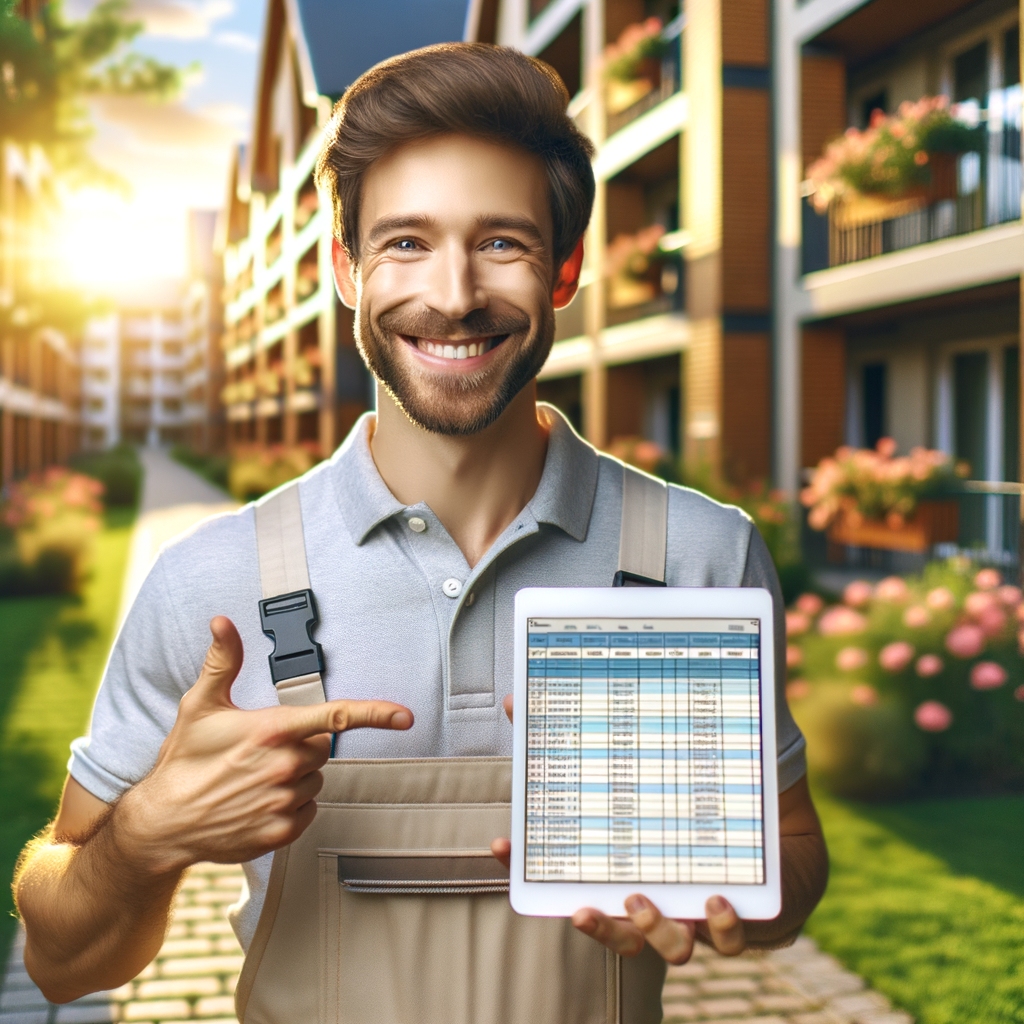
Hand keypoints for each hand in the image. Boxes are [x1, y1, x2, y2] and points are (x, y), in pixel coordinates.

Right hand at [115, 616, 412, 873]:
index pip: (335, 717)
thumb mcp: (200, 705)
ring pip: (315, 779)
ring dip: (295, 776)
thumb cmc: (183, 761)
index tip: (403, 715)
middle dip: (302, 744)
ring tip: (255, 778)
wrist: (162, 823)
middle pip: (322, 747)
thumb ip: (222, 661)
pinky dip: (291, 804)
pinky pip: (308, 809)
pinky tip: (259, 800)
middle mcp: (283, 766)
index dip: (375, 714)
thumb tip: (223, 622)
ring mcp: (283, 801)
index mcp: (271, 730)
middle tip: (264, 750)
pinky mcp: (281, 831)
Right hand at [493, 694, 744, 963]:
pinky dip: (721, 928)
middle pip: (619, 935)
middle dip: (601, 928)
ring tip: (642, 901)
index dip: (526, 868)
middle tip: (583, 909)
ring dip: (655, 933)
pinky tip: (717, 900)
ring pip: (671, 948)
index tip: (504, 844)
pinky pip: (729, 940)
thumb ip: (579, 737)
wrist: (771, 839)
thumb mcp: (642, 768)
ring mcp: (696, 914)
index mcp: (625, 871)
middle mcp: (657, 902)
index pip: (564, 880)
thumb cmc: (687, 803)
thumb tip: (514, 698)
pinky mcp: (738, 918)